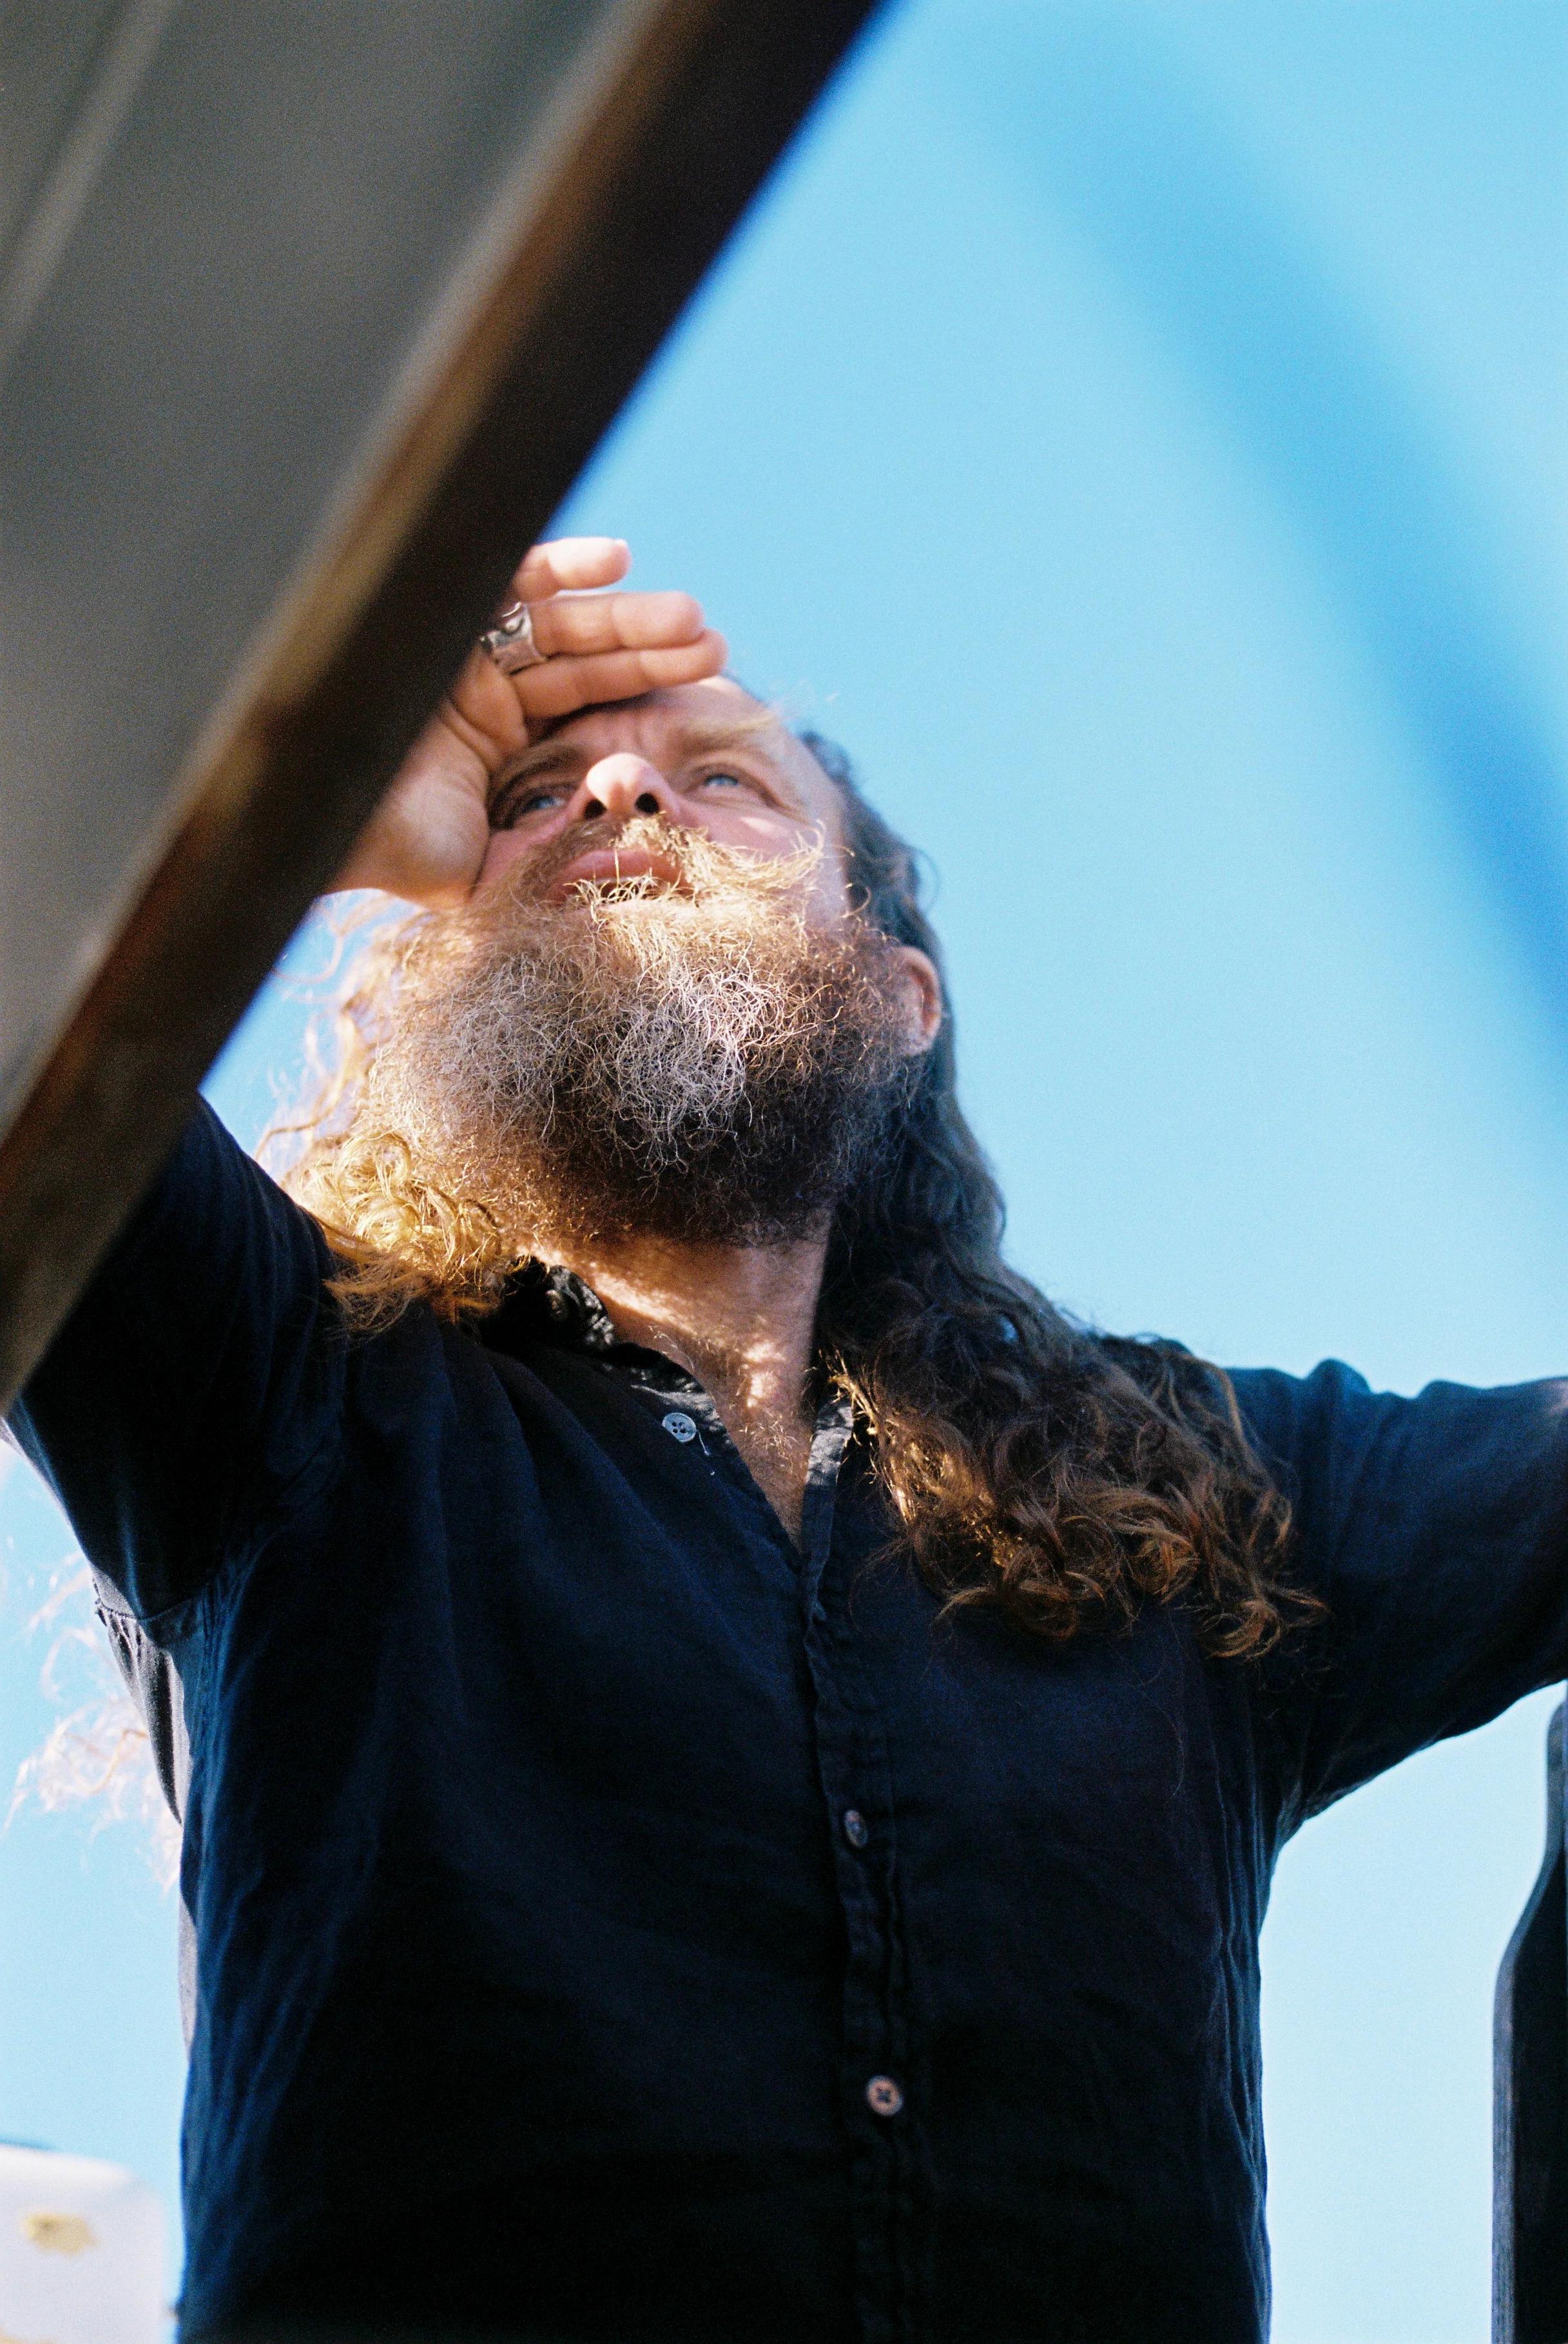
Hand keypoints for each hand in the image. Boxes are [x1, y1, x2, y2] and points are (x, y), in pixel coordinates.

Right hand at [333, 537, 726, 906]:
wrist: (320, 826)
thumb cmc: (400, 853)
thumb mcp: (500, 869)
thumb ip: (561, 855)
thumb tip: (640, 846)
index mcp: (505, 746)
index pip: (589, 703)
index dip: (647, 688)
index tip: (711, 689)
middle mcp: (485, 693)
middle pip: (585, 656)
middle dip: (651, 647)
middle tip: (713, 645)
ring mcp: (458, 652)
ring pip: (557, 620)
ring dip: (624, 614)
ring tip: (689, 617)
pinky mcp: (433, 620)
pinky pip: (505, 579)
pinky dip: (559, 565)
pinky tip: (617, 559)